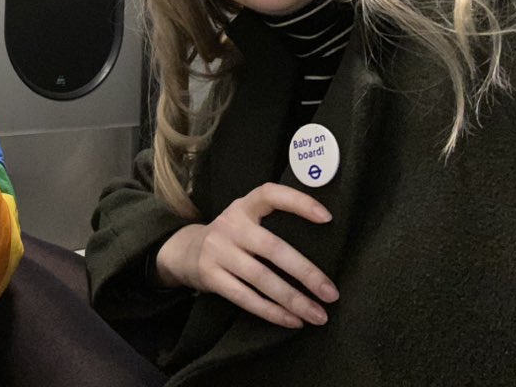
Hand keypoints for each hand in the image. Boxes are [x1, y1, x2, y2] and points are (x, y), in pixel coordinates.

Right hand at [155, 182, 338, 327]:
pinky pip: (245, 297)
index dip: (298, 202)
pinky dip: (272, 312)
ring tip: (318, 315)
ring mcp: (217, 251)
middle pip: (272, 248)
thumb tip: (324, 246)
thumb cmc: (232, 238)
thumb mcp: (245, 221)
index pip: (270, 195)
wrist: (184, 251)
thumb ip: (272, 224)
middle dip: (305, 272)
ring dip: (293, 299)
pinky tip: (292, 321)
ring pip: (261, 278)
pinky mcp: (210, 276)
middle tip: (331, 293)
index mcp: (243, 207)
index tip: (327, 218)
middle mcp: (230, 225)